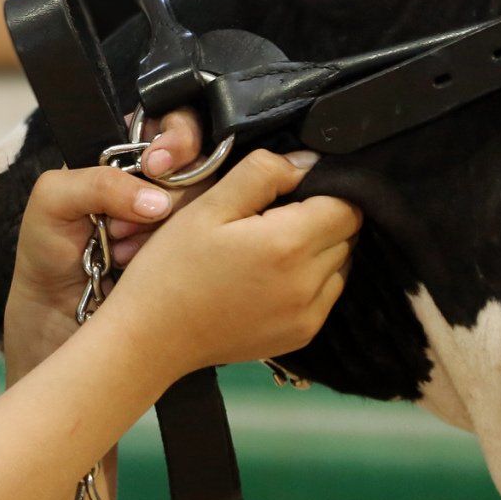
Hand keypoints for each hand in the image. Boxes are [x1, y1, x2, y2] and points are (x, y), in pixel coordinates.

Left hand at [0, 107, 213, 376]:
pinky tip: (134, 262)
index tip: (157, 166)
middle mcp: (161, 181)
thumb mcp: (54, 199)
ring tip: (118, 247)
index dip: (176, 138)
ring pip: (206, 203)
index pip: (174, 122)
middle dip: (164, 193)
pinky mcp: (192, 251)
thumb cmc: (49, 249)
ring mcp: (180, 218)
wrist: (55, 313)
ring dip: (161, 228)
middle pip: (200, 162)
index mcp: (128, 154)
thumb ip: (99, 182)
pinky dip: (172, 252)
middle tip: (120, 224)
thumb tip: (157, 202)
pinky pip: (207, 239)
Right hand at [105, 149, 360, 378]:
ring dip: (319, 250)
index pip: (346, 205)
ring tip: (271, 250)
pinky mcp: (303, 336)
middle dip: (322, 218)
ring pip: (342, 264)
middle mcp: (309, 282)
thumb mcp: (209, 206)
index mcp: (289, 243)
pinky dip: (312, 280)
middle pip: (348, 234)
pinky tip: (270, 278)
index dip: (323, 190)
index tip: (289, 193)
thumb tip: (308, 162)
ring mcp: (309, 314)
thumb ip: (263, 173)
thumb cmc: (173, 266)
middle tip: (272, 219)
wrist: (152, 337)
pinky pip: (328, 295)